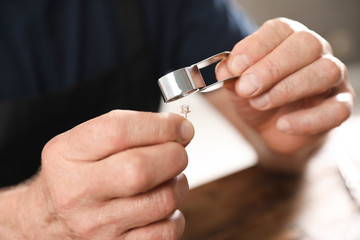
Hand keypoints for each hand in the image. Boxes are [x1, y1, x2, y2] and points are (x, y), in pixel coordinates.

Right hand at [18, 110, 193, 238]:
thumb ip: (129, 129)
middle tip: (177, 152)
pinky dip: (174, 215)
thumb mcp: (86, 142)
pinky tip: (159, 206)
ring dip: (177, 184)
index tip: (181, 127)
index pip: (119, 131)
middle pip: (140, 169)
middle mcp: (76, 192)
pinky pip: (166, 231)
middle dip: (175, 155)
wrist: (50, 219)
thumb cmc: (78, 173)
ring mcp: (95, 226)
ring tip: (167, 179)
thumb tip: (181, 131)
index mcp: (67, 154)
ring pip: (162, 201)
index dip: (161, 126)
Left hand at [215, 18, 354, 169]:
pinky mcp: (340, 105)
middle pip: (306, 45)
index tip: (236, 67)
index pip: (279, 30)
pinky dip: (308, 119)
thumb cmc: (258, 99)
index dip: (256, 46)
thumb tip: (225, 71)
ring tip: (260, 103)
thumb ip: (232, 77)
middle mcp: (314, 52)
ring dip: (288, 89)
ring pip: (325, 72)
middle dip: (272, 67)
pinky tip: (284, 124)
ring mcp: (332, 78)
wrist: (271, 128)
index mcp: (287, 39)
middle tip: (247, 87)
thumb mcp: (238, 87)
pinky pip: (336, 110)